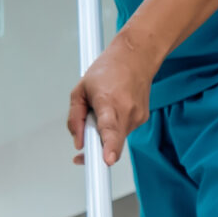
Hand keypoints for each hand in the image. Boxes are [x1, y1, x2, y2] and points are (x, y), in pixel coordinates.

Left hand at [68, 33, 154, 165]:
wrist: (136, 56)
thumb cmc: (110, 69)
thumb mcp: (80, 89)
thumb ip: (75, 118)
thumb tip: (78, 142)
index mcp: (109, 102)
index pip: (110, 130)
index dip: (109, 147)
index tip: (108, 160)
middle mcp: (127, 111)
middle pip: (111, 143)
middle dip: (96, 147)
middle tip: (86, 140)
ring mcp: (137, 117)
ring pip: (116, 138)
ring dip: (105, 132)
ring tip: (104, 109)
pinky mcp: (142, 120)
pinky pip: (122, 132)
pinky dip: (114, 126)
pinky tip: (115, 108)